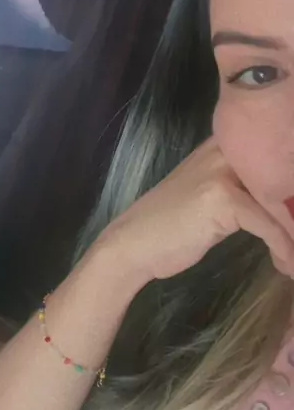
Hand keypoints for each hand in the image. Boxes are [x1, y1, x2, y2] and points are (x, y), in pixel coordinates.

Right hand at [97, 135, 293, 282]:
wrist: (132, 245)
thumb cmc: (170, 226)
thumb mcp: (211, 196)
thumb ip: (244, 188)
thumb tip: (287, 203)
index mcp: (225, 144)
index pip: (275, 154)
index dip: (291, 187)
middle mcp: (226, 149)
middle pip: (284, 176)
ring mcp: (222, 172)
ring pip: (280, 203)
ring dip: (293, 234)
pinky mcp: (222, 198)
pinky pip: (269, 225)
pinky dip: (284, 248)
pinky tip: (287, 265)